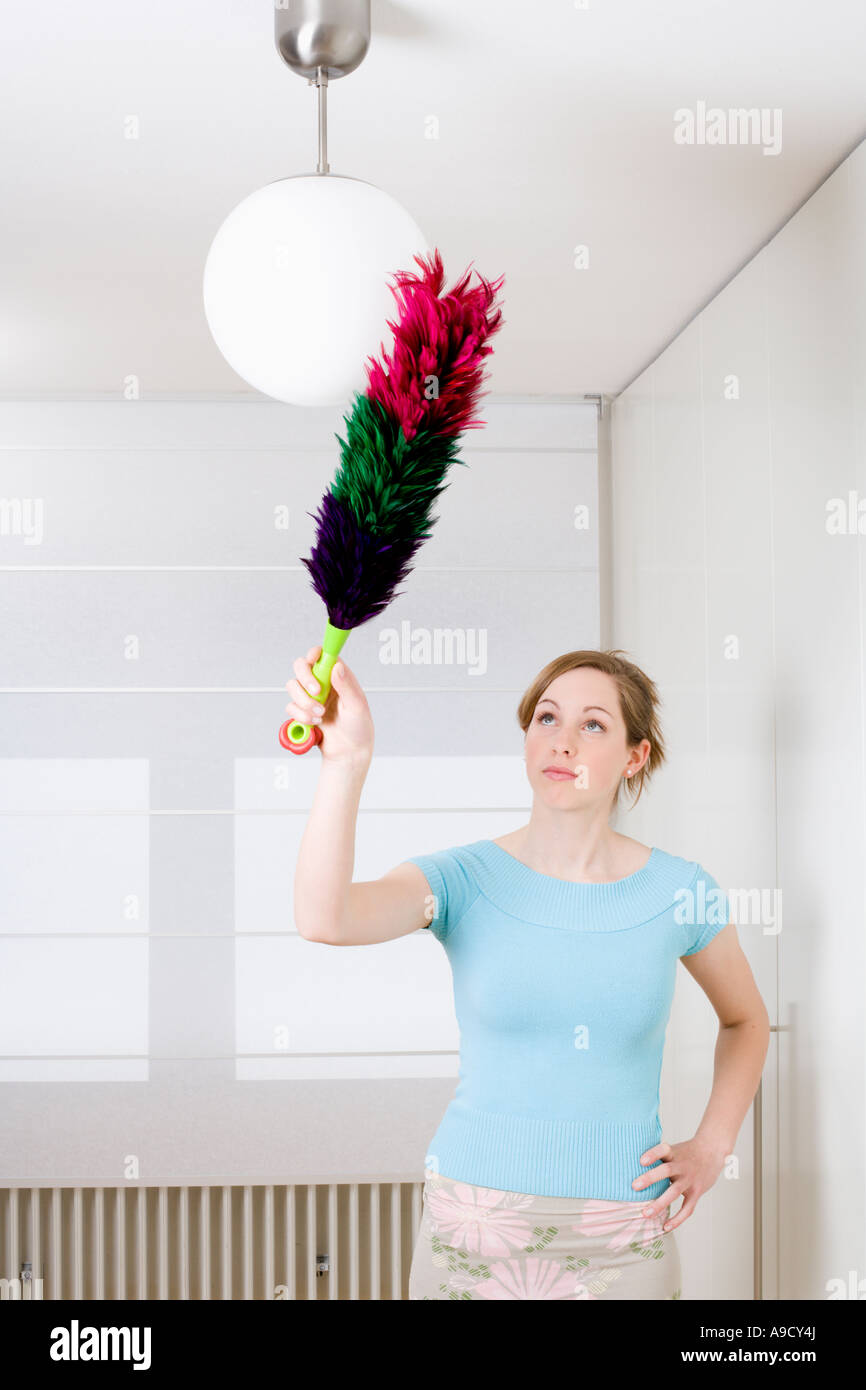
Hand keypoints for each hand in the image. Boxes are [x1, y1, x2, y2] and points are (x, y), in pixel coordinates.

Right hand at [284, 646, 374, 764]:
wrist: (348, 752)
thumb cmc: (359, 728)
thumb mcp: (357, 706)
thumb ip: (346, 685)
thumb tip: (337, 667)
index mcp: (338, 677)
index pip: (322, 655)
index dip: (314, 653)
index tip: (312, 660)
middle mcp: (323, 683)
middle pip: (301, 666)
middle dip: (305, 678)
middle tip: (316, 692)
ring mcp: (310, 697)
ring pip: (292, 686)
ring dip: (304, 702)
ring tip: (320, 715)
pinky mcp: (302, 711)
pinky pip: (291, 706)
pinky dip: (300, 715)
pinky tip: (315, 723)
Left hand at [630, 1136, 726, 1231]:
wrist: (712, 1151)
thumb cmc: (687, 1152)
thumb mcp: (674, 1148)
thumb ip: (658, 1157)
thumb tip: (632, 1165)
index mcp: (674, 1152)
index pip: (663, 1150)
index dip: (652, 1154)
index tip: (641, 1161)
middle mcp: (682, 1165)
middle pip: (666, 1171)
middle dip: (650, 1179)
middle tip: (634, 1187)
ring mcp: (690, 1179)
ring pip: (674, 1191)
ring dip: (659, 1203)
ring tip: (645, 1213)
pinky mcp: (697, 1192)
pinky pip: (687, 1208)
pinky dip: (677, 1219)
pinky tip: (665, 1227)